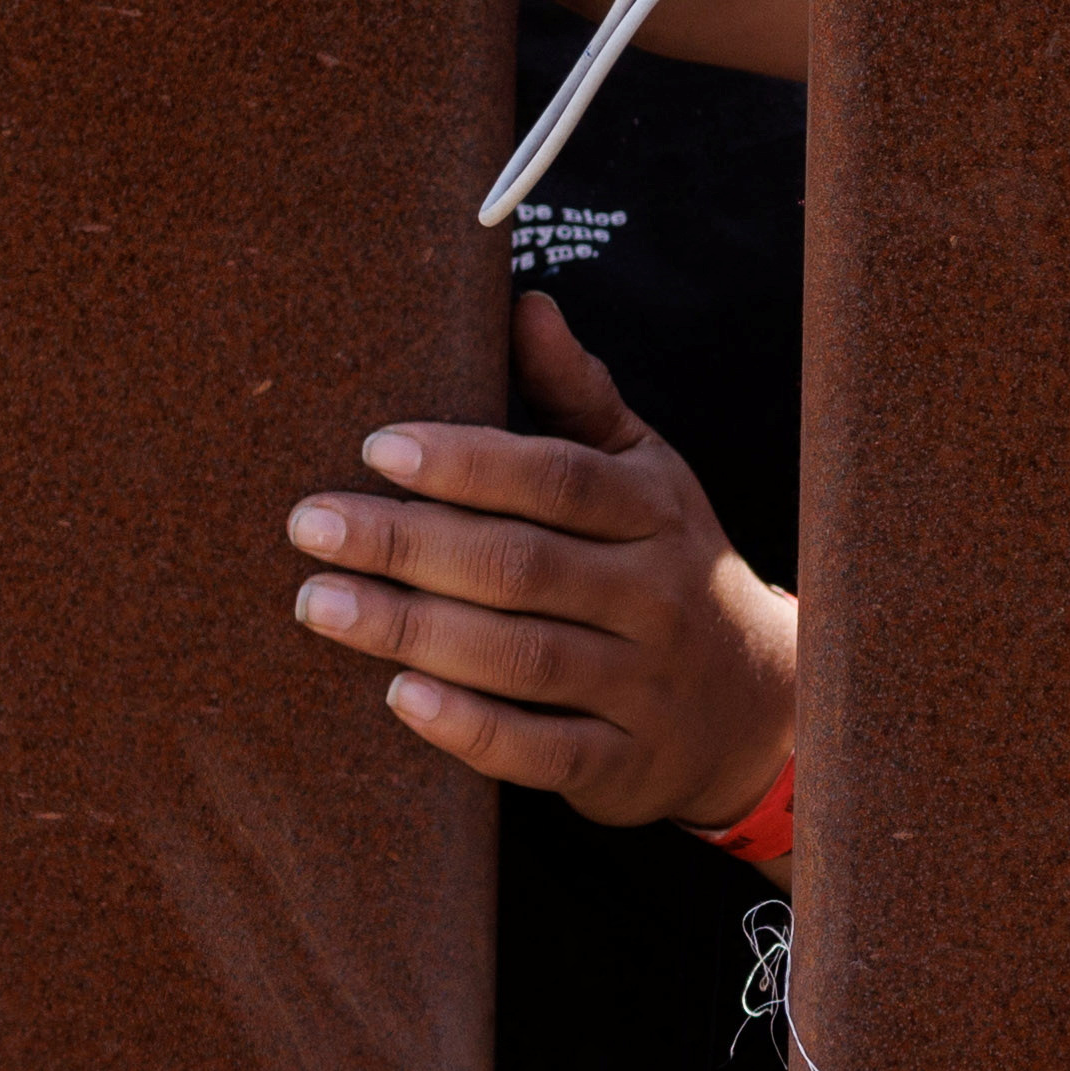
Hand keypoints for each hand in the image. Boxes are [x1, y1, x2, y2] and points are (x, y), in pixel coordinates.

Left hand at [286, 289, 798, 829]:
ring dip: (414, 630)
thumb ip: (578, 398)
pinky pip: (544, 750)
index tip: (376, 449)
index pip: (557, 479)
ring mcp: (643, 684)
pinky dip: (472, 727)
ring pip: (523, 657)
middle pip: (522, 566)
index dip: (468, 463)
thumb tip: (523, 306)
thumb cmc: (668, 565)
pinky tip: (400, 697)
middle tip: (311, 524)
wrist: (759, 703)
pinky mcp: (623, 765)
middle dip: (408, 544)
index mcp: (652, 510)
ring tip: (321, 603)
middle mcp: (654, 595)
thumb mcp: (645, 473)